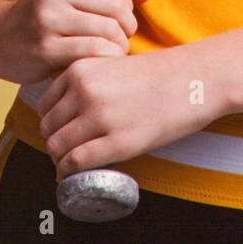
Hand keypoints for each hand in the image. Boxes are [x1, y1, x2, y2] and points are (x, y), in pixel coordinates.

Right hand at [0, 0, 150, 84]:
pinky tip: (102, 61)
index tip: (120, 17)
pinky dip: (107, 57)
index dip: (127, 4)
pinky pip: (94, 51)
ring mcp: (47, 17)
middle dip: (127, 25)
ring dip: (119, 44)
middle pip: (116, 6)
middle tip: (121, 36)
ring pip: (108, 29)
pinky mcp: (46, 47)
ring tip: (113, 49)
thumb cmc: (39, 16)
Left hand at [37, 47, 220, 178]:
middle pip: (49, 128)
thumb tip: (71, 115)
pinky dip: (69, 173)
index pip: (46, 105)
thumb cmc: (161, 75)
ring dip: (60, 161)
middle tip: (67, 155)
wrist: (196, 78)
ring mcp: (101, 116)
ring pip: (57, 147)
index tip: (62, 135)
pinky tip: (75, 176)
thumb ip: (89, 84)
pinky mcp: (119, 141)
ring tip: (72, 167)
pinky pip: (77, 162)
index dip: (52, 124)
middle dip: (55, 145)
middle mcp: (85, 91)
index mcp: (81, 70)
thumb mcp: (113, 67)